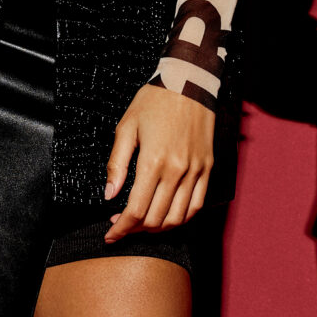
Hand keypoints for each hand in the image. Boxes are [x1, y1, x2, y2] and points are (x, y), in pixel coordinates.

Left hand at [103, 83, 214, 239]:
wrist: (190, 82)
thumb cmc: (155, 100)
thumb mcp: (126, 127)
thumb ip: (117, 164)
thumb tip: (109, 193)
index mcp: (154, 161)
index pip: (136, 210)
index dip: (121, 229)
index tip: (111, 234)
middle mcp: (177, 170)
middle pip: (155, 218)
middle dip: (135, 230)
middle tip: (122, 228)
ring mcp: (195, 171)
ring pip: (178, 217)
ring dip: (158, 228)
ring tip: (143, 225)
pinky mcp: (207, 168)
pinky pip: (197, 205)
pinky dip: (182, 218)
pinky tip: (168, 217)